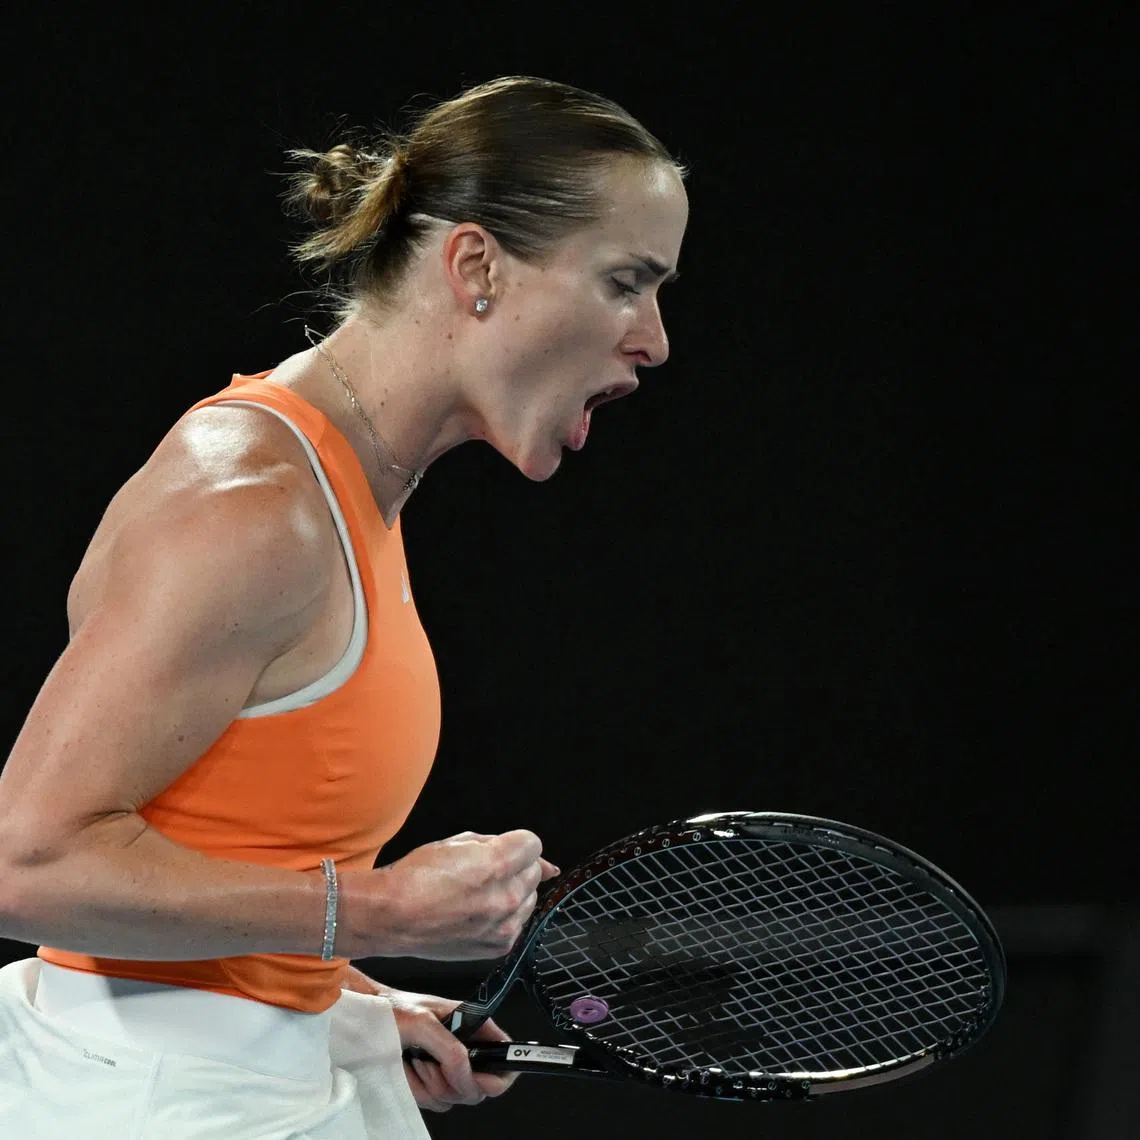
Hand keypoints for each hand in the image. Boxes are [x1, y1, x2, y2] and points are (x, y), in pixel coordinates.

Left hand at [341, 967, 516, 1111]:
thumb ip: (450, 1050)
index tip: (486, 1080)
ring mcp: (445, 1069)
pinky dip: (419, 1090)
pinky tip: (407, 1069)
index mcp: (471, 1025)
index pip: (504, 1051)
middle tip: (433, 1063)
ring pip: (456, 1097)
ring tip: (415, 1059)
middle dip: (455, 1079)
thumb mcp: (423, 1022)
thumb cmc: (391, 1010)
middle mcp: (462, 1048)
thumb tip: (468, 1076)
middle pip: (481, 1084)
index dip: (502, 1071)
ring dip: (432, 1083)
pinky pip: (434, 1102)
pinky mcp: (428, 1085)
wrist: (361, 1023)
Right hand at [367, 829, 560, 959]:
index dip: (516, 845)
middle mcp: (506, 897)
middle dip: (515, 868)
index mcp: (496, 864)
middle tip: (483, 873)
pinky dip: (504, 917)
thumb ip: (502, 845)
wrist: (394, 917)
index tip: (502, 850)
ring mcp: (504, 925)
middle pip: (534, 872)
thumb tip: (544, 862)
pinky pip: (517, 924)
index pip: (533, 845)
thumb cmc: (418, 877)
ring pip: (529, 899)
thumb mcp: (457, 843)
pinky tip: (477, 913)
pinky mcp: (499, 946)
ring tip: (477, 895)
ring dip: (512, 893)